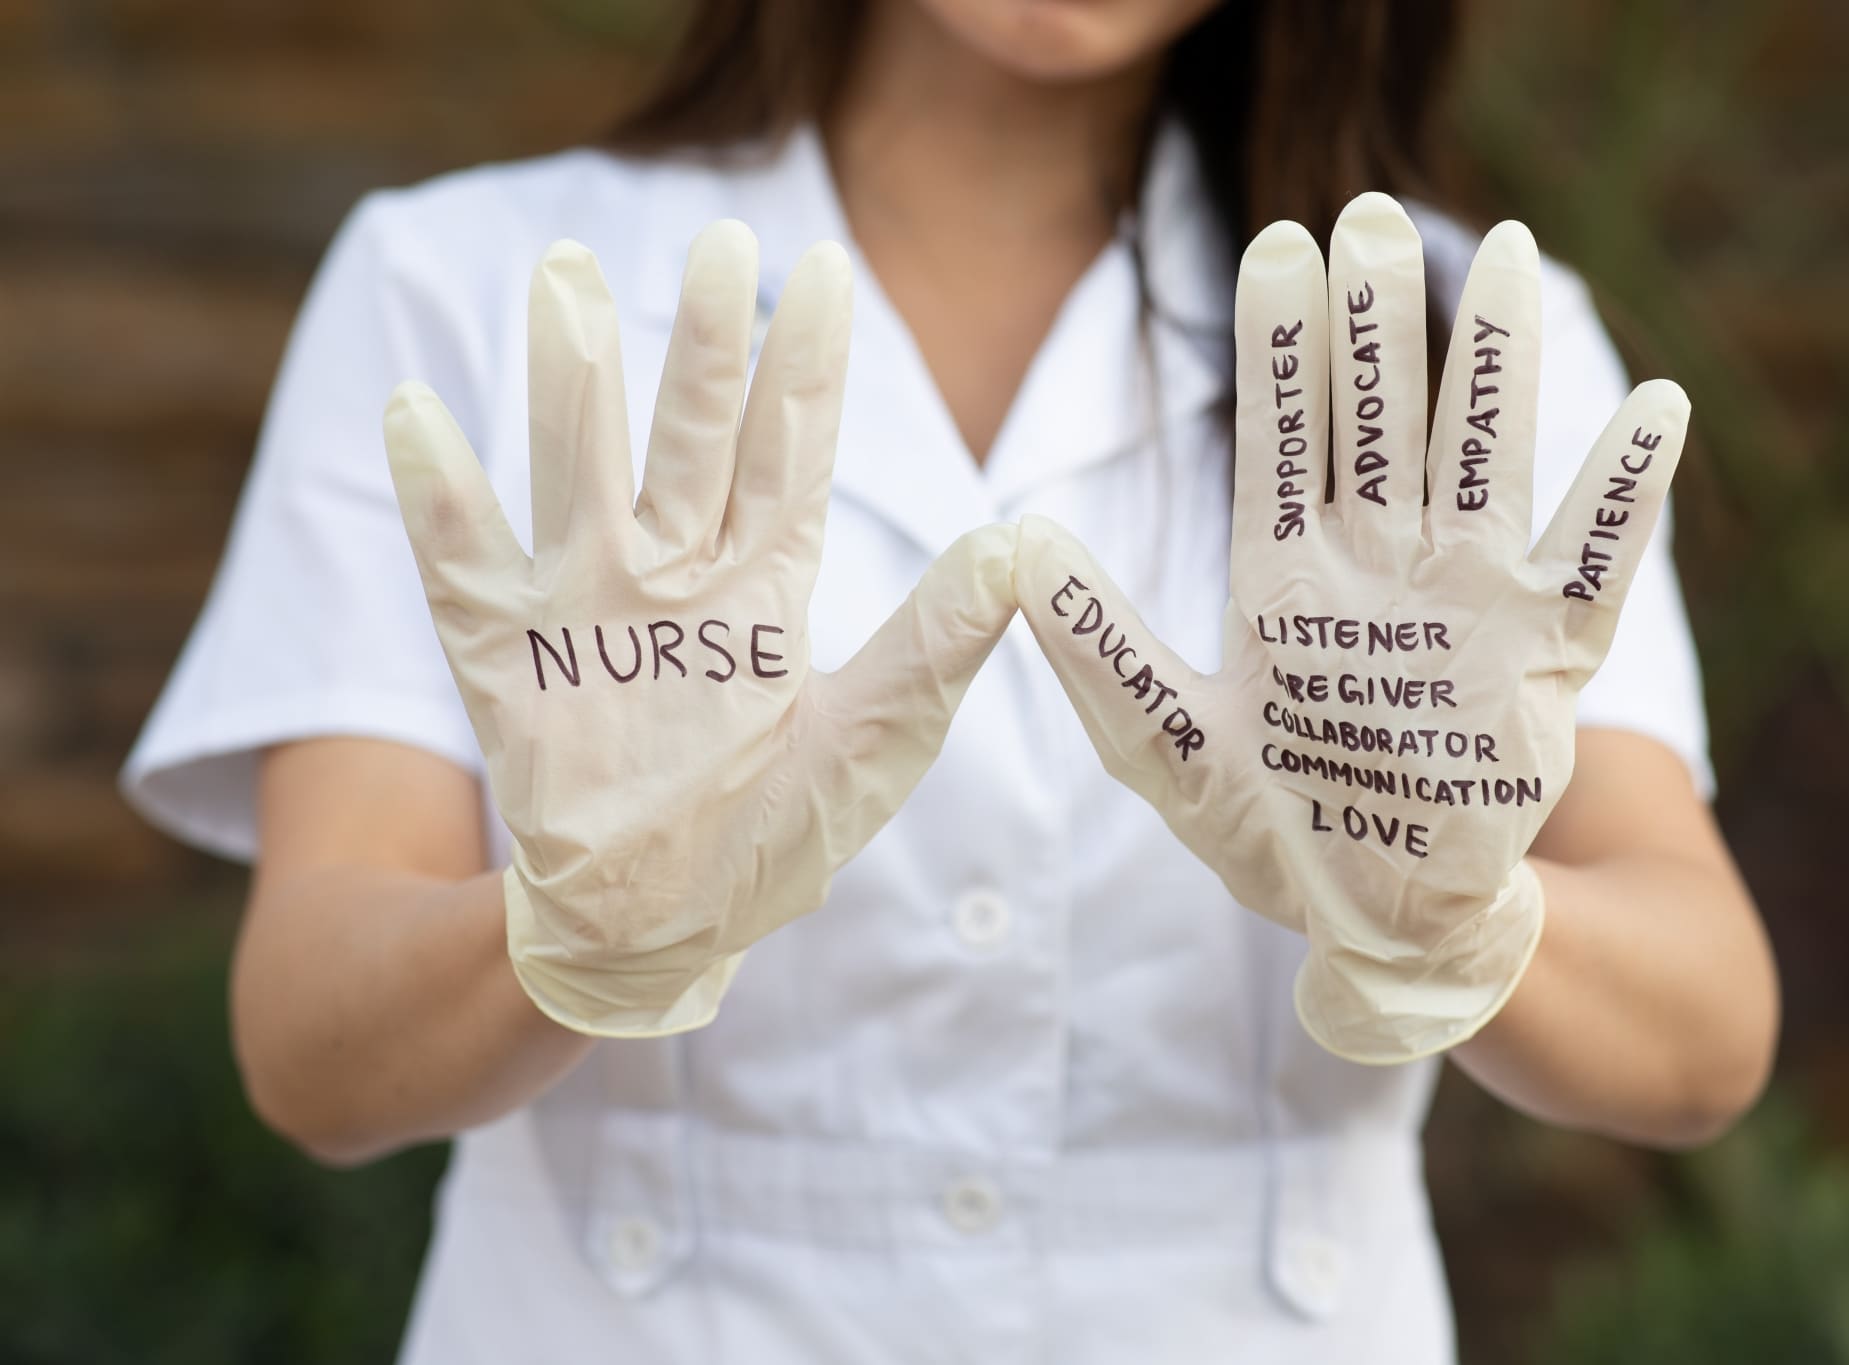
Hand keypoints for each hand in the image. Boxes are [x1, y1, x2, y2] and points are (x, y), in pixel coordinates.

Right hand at [384, 224, 1015, 1037]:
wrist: (650, 927)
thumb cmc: (769, 836)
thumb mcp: (869, 744)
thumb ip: (934, 646)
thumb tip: (1024, 546)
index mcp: (765, 583)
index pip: (790, 450)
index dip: (808, 364)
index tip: (829, 267)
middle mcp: (676, 571)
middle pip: (692, 436)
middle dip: (705, 344)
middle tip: (721, 243)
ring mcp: (587, 606)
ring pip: (580, 471)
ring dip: (575, 384)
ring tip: (567, 282)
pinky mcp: (507, 658)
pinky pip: (462, 566)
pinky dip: (439, 498)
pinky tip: (417, 415)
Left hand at [1015, 195, 1687, 1062]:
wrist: (1378, 921)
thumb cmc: (1273, 836)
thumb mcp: (1166, 743)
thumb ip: (1099, 648)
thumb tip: (1012, 543)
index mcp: (1287, 578)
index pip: (1280, 439)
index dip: (1278, 348)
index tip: (1272, 246)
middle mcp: (1380, 568)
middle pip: (1380, 422)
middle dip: (1374, 324)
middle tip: (1364, 214)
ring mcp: (1467, 602)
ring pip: (1485, 457)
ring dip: (1495, 362)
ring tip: (1504, 249)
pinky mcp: (1541, 658)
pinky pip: (1594, 563)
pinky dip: (1624, 495)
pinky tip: (1653, 410)